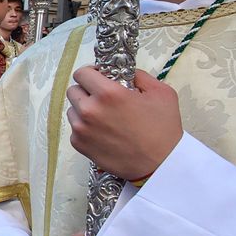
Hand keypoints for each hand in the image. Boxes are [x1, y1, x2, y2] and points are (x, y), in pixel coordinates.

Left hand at [66, 67, 181, 181]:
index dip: (91, 74)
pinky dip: (85, 128)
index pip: (81, 73)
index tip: (99, 79)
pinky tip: (103, 132)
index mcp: (108, 93)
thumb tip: (124, 71)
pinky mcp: (79, 145)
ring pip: (72, 110)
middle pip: (73, 90)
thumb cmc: (163, 129)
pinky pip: (74, 129)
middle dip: (86, 91)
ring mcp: (82, 129)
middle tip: (103, 99)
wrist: (160, 164)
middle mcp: (90, 110)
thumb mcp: (161, 92)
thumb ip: (139, 76)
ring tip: (104, 118)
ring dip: (84, 110)